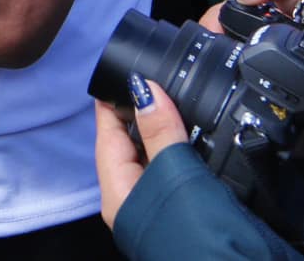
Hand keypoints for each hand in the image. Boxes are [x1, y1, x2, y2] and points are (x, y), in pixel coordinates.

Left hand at [92, 80, 182, 231]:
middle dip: (143, 109)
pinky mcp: (180, 211)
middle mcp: (131, 199)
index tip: (125, 68)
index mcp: (118, 191)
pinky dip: (181, 152)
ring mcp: (155, 206)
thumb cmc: (195, 236)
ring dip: (165, 130)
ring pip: (152, 156)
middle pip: (129, 142)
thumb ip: (161, 132)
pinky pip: (171, 172)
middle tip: (160, 78)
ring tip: (179, 100)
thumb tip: (145, 87)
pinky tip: (196, 141)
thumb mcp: (176, 176)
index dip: (114, 96)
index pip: (107, 130)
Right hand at [215, 0, 303, 136]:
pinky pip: (244, 59)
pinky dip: (226, 57)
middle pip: (256, 5)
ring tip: (209, 42)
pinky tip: (216, 63)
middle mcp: (294, 26)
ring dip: (223, 30)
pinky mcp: (269, 75)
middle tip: (214, 25)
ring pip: (244, 30)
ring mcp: (279, 50)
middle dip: (231, 8)